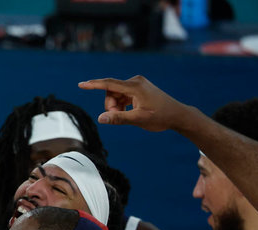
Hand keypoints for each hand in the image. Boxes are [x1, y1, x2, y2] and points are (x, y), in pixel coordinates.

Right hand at [77, 75, 192, 131]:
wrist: (177, 115)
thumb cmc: (160, 117)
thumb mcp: (138, 119)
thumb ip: (118, 118)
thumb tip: (101, 118)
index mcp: (135, 86)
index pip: (109, 84)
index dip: (94, 84)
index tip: (81, 84)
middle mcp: (135, 81)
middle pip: (111, 92)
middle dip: (111, 105)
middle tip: (119, 117)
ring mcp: (137, 84)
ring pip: (116, 95)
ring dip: (116, 106)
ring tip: (127, 116)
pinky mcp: (138, 89)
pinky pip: (122, 96)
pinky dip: (122, 105)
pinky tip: (131, 112)